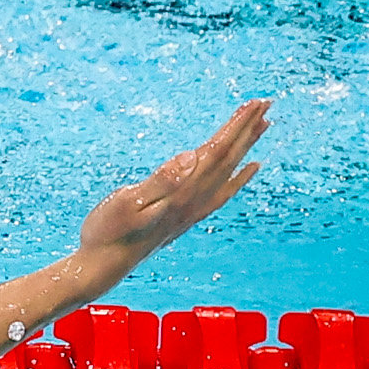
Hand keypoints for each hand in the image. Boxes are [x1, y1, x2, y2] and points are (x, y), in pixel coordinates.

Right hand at [77, 99, 270, 280]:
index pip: (216, 151)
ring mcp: (193, 210)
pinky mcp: (187, 216)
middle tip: (266, 103)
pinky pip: (224, 191)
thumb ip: (160, 181)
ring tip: (264, 125)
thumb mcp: (126, 202)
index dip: (235, 126)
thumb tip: (189, 157)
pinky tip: (249, 167)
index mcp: (182, 192)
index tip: (254, 103)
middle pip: (229, 158)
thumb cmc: (108, 232)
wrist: (103, 265)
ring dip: (246, 147)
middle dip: (247, 129)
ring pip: (229, 171)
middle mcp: (195, 200)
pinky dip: (240, 177)